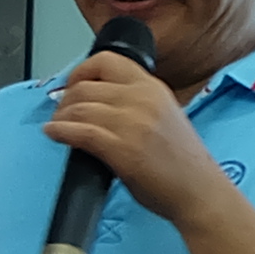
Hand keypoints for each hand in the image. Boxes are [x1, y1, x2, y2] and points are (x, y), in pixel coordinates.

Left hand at [41, 53, 229, 222]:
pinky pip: (80, 131)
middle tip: (62, 113)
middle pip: (86, 86)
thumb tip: (99, 103)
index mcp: (154, 88)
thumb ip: (137, 103)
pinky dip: (60, 131)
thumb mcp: (165, 116)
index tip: (74, 85)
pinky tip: (54, 134)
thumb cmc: (184, 163)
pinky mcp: (122, 149)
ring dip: (60, 117)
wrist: (200, 192)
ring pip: (78, 107)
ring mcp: (133, 123)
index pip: (106, 61)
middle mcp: (143, 99)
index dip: (81, 71)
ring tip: (57, 126)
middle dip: (65, 99)